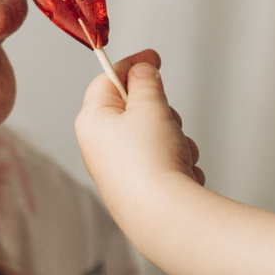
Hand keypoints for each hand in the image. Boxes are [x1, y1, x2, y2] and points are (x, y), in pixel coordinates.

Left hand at [74, 50, 204, 208]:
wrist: (164, 216)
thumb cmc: (150, 162)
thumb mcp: (149, 106)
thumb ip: (145, 82)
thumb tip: (141, 71)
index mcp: (92, 121)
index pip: (107, 80)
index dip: (132, 65)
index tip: (153, 58)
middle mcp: (100, 147)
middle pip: (134, 109)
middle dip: (161, 110)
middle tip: (168, 118)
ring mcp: (119, 170)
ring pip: (155, 135)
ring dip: (175, 137)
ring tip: (178, 151)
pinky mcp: (139, 188)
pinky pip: (164, 161)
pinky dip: (178, 161)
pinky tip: (183, 172)